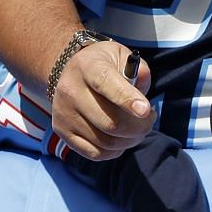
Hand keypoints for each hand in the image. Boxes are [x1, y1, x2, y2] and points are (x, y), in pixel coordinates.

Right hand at [50, 39, 154, 160]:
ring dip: (130, 140)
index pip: (106, 84)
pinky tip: (121, 138)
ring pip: (106, 142)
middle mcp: (70, 90)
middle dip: (140, 127)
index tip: (146, 110)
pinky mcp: (62, 131)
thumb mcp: (123, 57)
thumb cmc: (105, 66)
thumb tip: (143, 90)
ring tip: (138, 128)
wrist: (72, 72)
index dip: (127, 99)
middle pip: (110, 123)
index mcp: (87, 66)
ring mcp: (63, 113)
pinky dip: (115, 151)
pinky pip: (95, 153)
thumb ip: (139, 71)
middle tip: (149, 120)